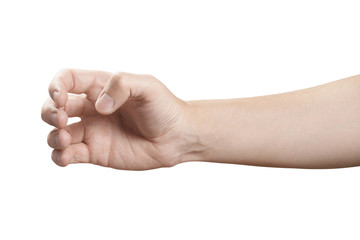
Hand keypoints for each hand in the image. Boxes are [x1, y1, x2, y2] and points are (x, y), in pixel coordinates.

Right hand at [41, 69, 195, 169]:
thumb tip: (99, 106)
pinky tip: (66, 156)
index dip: (55, 86)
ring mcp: (93, 131)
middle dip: (48, 112)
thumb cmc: (164, 108)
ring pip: (57, 132)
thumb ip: (122, 85)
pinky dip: (60, 157)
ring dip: (53, 136)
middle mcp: (92, 108)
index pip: (66, 80)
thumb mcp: (147, 87)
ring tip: (67, 138)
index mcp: (101, 87)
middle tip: (60, 119)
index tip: (60, 98)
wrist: (177, 137)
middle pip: (54, 106)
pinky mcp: (96, 152)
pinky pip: (68, 155)